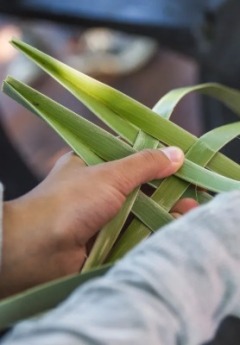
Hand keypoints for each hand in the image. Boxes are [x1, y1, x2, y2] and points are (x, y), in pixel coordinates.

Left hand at [0, 147, 196, 297]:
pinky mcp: (104, 238)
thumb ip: (144, 165)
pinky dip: (152, 229)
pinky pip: (133, 231)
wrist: (36, 250)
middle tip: (191, 194)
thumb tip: (175, 153)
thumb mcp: (109, 175)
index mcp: (93, 163)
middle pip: (139, 186)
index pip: (131, 156)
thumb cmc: (69, 203)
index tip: (181, 165)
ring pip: (139, 210)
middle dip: (166, 190)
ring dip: (164, 211)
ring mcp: (101, 214)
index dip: (156, 159)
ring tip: (190, 211)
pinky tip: (172, 228)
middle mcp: (97, 188)